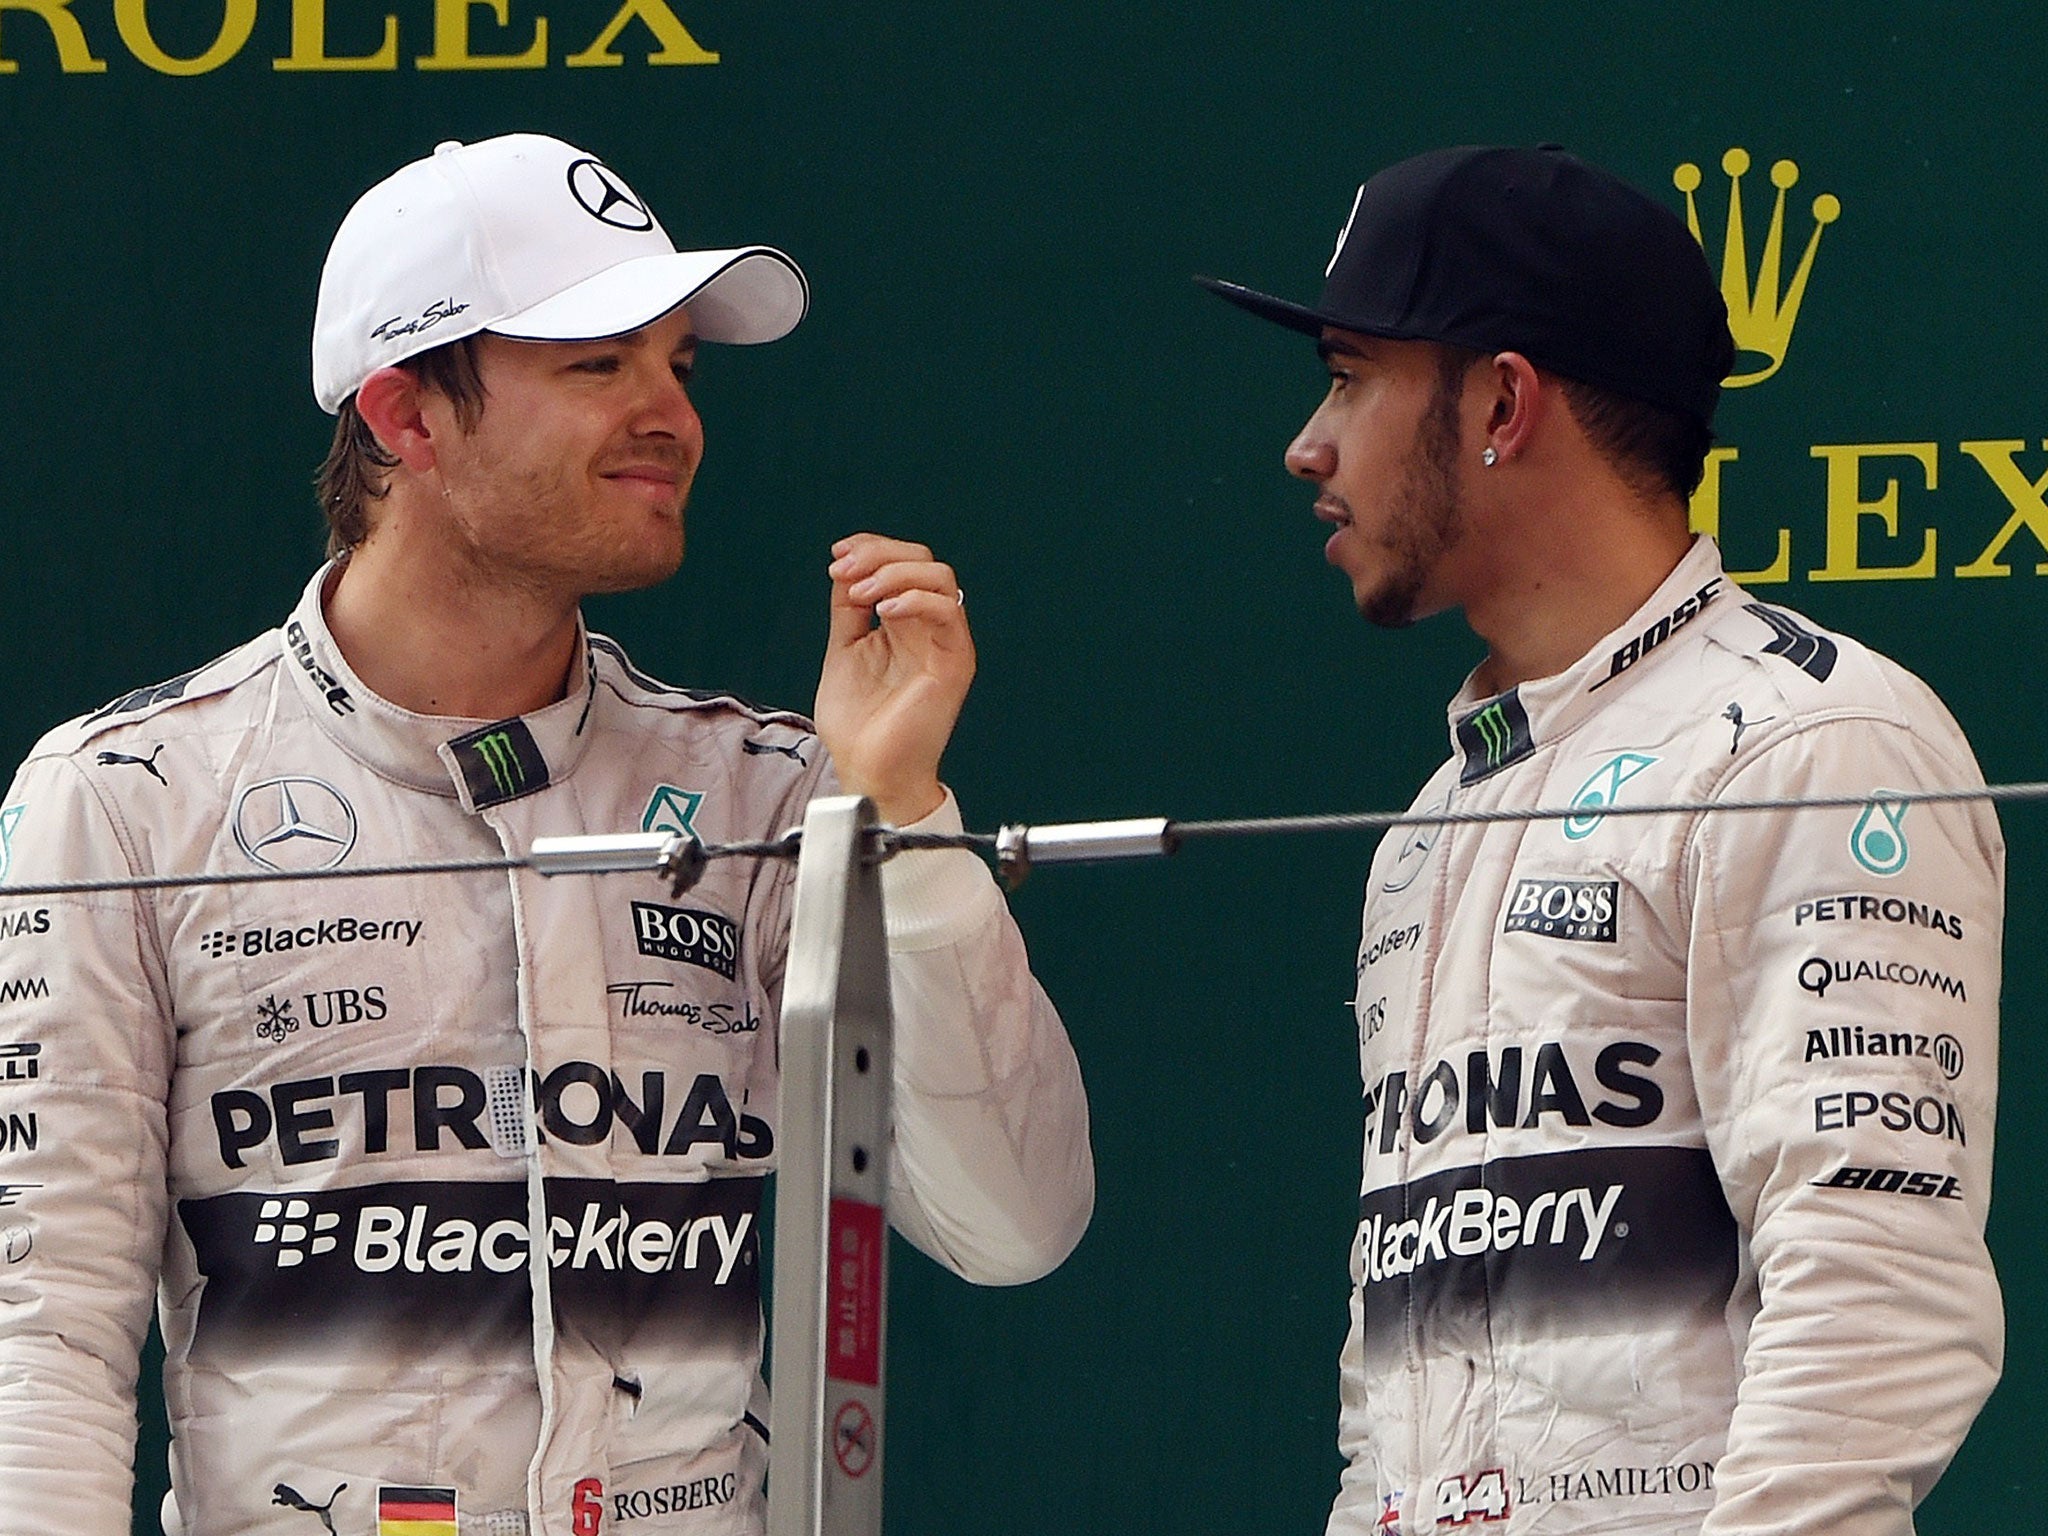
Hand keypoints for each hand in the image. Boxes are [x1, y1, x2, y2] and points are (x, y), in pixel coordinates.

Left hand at [815, 532, 974, 824]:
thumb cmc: (859, 725)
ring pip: (940, 578)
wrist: (868, 770)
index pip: (903, 563)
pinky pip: (947, 613)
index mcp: (906, 624)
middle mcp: (929, 629)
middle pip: (924, 561)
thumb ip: (849, 610)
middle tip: (844, 571)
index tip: (837, 556)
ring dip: (894, 574)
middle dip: (880, 554)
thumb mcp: (844, 651)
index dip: (872, 548)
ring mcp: (944, 644)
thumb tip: (844, 567)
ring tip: (859, 594)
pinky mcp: (954, 663)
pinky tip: (882, 612)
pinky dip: (914, 600)